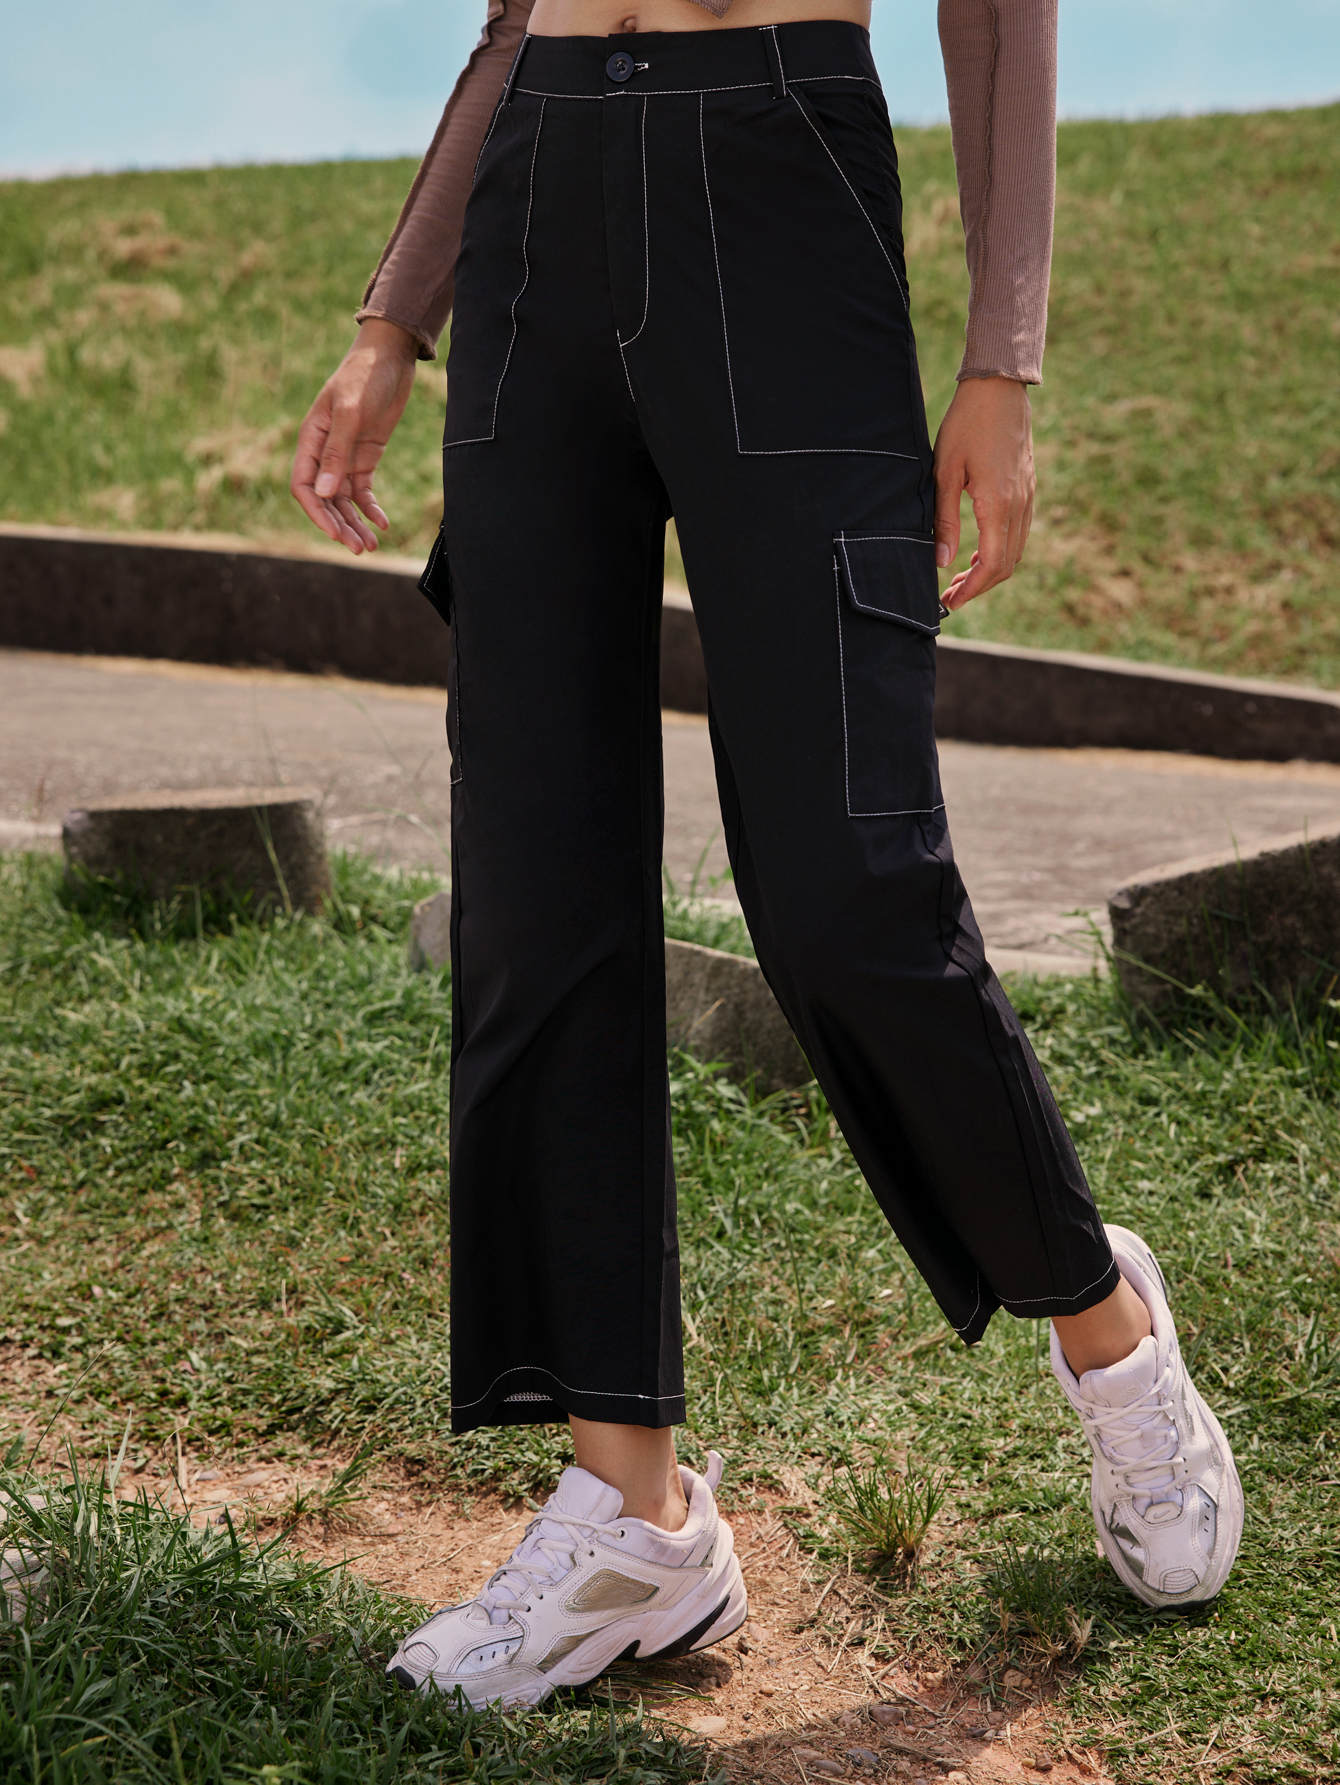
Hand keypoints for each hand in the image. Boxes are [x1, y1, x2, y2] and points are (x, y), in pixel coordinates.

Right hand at [290, 319, 418, 553]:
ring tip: (370, 546)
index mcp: (311, 439)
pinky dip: (371, 509)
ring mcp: (345, 456)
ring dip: (355, 524)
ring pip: (344, 500)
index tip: (335, 534)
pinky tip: (383, 524)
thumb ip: (338, 451)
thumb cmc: (365, 376)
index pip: (303, 486)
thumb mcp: (351, 412)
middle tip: (358, 550)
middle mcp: (325, 452)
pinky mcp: (366, 456)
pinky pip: (363, 490)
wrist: (391, 357)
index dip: (316, 513)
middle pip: (325, 499)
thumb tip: (324, 493)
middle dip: (339, 526)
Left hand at [932, 376, 1035, 609]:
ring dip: (990, 571)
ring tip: (960, 579)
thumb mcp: (945, 472)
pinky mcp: (1028, 488)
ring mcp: (1028, 497)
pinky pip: (1019, 532)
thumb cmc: (966, 425)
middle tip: (951, 596)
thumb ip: (945, 520)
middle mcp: (1020, 505)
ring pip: (1015, 551)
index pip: (992, 565)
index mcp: (999, 504)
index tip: (951, 602)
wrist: (998, 389)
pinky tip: (978, 552)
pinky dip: (1000, 551)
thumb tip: (943, 562)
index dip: (972, 590)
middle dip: (979, 586)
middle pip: (1006, 565)